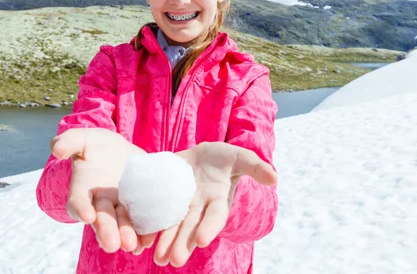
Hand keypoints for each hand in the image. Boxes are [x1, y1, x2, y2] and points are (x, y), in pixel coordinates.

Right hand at [50, 128, 156, 253]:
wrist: (117, 150)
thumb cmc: (95, 145)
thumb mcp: (81, 138)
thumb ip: (68, 142)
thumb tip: (55, 149)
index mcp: (83, 188)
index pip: (78, 201)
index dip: (80, 209)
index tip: (87, 216)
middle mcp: (100, 202)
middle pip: (102, 219)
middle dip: (107, 231)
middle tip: (113, 245)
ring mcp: (120, 205)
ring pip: (122, 223)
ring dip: (127, 235)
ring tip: (134, 246)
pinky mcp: (138, 204)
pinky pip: (141, 219)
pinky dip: (145, 231)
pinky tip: (150, 239)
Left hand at [154, 142, 276, 266]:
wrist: (199, 156)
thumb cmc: (222, 158)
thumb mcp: (239, 157)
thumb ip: (255, 167)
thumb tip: (275, 178)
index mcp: (217, 200)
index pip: (215, 217)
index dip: (209, 228)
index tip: (202, 241)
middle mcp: (199, 207)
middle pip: (190, 228)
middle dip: (183, 243)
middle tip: (174, 261)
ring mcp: (181, 204)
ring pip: (173, 226)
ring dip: (165, 242)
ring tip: (158, 259)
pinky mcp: (164, 198)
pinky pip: (156, 213)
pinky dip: (149, 226)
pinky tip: (141, 239)